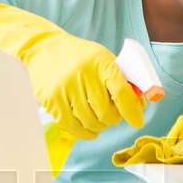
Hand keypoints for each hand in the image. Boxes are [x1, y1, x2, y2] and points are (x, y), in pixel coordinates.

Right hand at [0, 4, 144, 138]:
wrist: (43, 49)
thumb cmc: (78, 56)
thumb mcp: (101, 59)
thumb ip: (121, 79)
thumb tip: (140, 103)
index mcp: (101, 63)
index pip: (122, 92)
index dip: (132, 110)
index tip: (137, 121)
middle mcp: (83, 75)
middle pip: (107, 113)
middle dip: (113, 119)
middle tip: (112, 115)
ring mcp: (66, 88)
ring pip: (91, 123)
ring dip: (99, 126)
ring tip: (98, 119)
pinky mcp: (52, 100)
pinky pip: (73, 127)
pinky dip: (84, 132)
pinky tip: (88, 128)